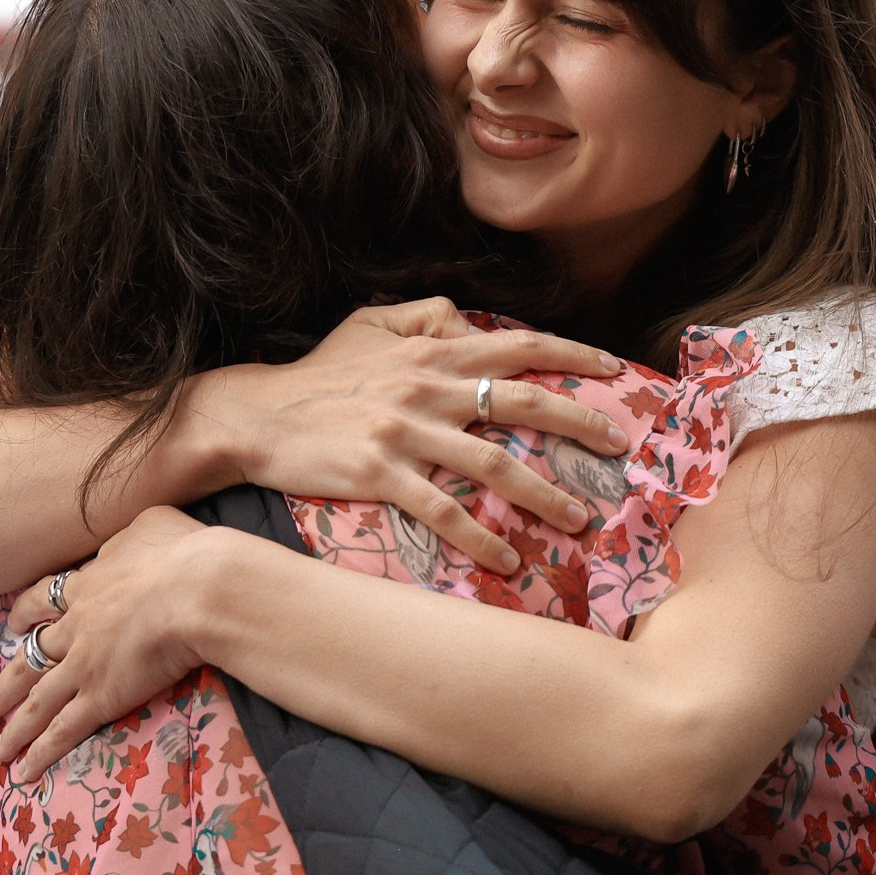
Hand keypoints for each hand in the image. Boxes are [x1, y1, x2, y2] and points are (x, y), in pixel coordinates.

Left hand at [0, 506, 234, 779]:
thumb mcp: (149, 525)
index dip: (24, 616)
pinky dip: (40, 753)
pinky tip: (23, 772)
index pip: (42, 601)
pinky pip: (63, 731)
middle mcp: (75, 628)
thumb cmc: (183, 553)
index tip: (12, 628)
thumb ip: (124, 540)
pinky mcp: (101, 697)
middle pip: (28, 659)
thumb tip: (115, 549)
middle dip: (5, 685)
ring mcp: (83, 665)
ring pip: (37, 701)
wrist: (198, 590)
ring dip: (15, 727)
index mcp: (88, 585)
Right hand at [187, 298, 627, 573]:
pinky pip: (441, 511)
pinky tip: (506, 560)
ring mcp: (404, 431)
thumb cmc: (318, 375)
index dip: (571, 355)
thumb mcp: (368, 323)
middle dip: (579, 423)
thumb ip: (425, 314)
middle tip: (619, 447)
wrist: (256, 416)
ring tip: (580, 518)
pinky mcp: (379, 473)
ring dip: (542, 494)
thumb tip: (471, 319)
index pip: (518, 345)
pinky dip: (478, 538)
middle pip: (522, 402)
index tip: (614, 370)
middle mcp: (427, 386)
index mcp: (431, 350)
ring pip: (492, 464)